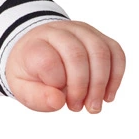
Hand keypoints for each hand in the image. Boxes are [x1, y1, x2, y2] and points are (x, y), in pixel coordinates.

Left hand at [5, 20, 125, 113]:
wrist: (38, 51)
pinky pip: (115, 53)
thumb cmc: (32, 72)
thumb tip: (57, 102)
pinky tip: (106, 95)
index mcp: (35, 44)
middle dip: (81, 87)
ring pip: (100, 52)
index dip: (57, 83)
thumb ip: (36, 97)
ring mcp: (81, 31)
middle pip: (77, 54)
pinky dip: (115, 76)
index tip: (57, 99)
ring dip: (101, 84)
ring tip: (93, 105)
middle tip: (77, 107)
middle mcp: (59, 32)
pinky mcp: (99, 36)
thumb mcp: (23, 88)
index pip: (48, 60)